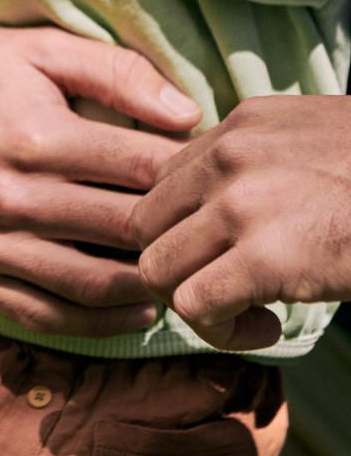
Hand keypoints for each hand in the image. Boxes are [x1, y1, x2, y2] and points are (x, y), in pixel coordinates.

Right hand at [0, 25, 200, 336]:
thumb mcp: (43, 48)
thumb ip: (117, 72)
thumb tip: (188, 114)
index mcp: (38, 137)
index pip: (141, 168)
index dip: (189, 173)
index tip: (217, 175)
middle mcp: (13, 197)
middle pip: (124, 229)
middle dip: (179, 230)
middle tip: (216, 230)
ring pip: (91, 283)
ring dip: (149, 284)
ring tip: (185, 273)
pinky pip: (42, 315)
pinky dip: (96, 323)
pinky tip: (134, 311)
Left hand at [133, 94, 350, 350]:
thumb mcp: (310, 136)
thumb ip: (259, 153)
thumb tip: (223, 195)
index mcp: (239, 124)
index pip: (163, 180)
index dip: (180, 228)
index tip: (218, 253)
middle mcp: (228, 154)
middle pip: (145, 222)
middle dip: (174, 265)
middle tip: (220, 288)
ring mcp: (240, 203)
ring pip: (157, 267)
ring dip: (191, 302)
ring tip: (242, 311)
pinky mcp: (263, 257)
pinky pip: (194, 306)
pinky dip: (219, 331)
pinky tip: (263, 327)